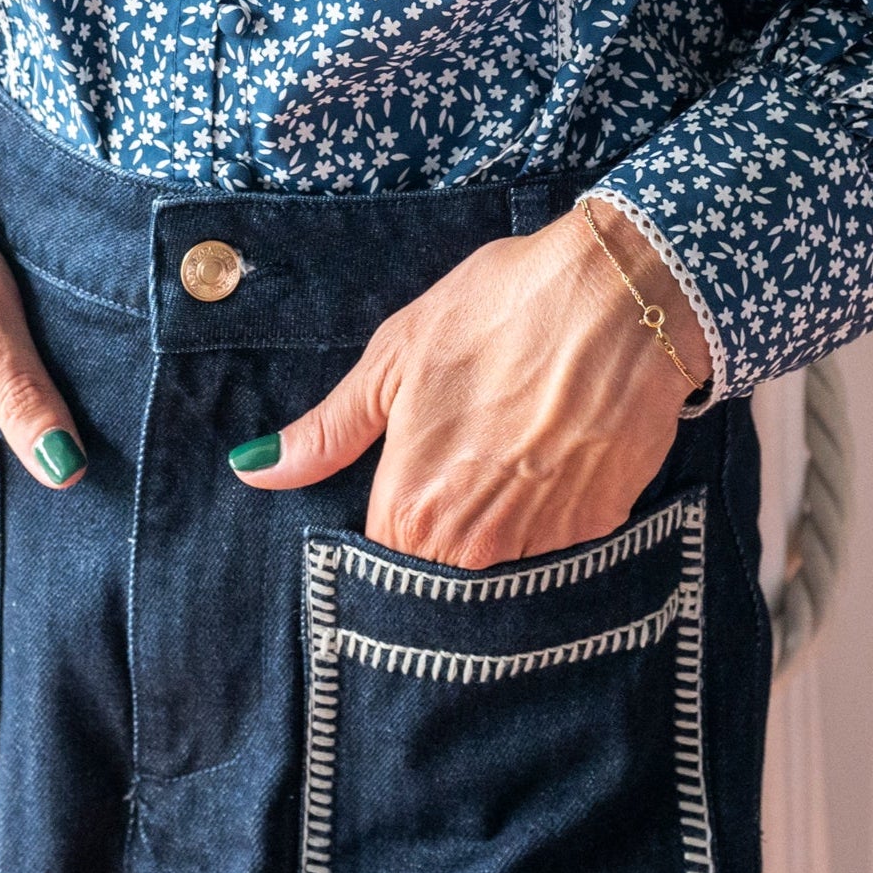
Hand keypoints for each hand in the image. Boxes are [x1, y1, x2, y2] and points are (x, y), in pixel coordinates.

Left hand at [231, 199, 708, 567]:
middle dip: (442, 536)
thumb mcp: (398, 353)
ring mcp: (544, 545)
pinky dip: (552, 515)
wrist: (620, 296)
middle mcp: (475, 546)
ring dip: (499, 528)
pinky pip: (559, 548)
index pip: (380, 562)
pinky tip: (556, 452)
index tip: (403, 487)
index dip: (388, 527)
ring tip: (512, 446)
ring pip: (501, 567)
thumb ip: (328, 429)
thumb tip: (252, 468)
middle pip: (440, 576)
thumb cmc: (501, 308)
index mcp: (412, 507)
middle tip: (463, 459)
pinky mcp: (600, 530)